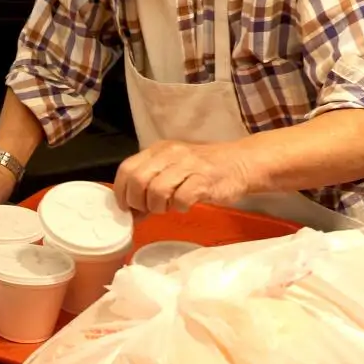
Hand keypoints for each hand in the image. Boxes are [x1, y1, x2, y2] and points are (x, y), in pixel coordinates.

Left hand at [112, 140, 249, 215]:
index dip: (121, 192)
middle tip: (149, 209)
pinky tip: (186, 204)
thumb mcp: (173, 170)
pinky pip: (181, 199)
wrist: (241, 163)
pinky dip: (180, 207)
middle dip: (138, 202)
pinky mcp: (204, 179)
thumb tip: (131, 214)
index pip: (126, 169)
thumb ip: (150, 187)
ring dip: (159, 207)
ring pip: (156, 191)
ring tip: (169, 206)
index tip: (126, 207)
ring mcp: (188, 165)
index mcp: (158, 150)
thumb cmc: (204, 170)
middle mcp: (170, 154)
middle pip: (138, 180)